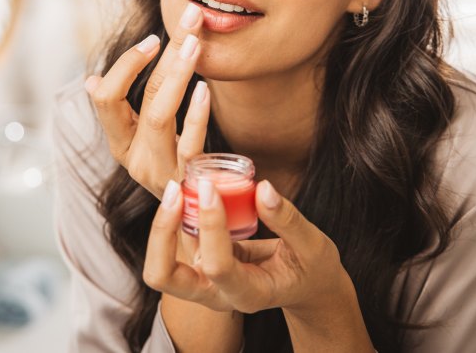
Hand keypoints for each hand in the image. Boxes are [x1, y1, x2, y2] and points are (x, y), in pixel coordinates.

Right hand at [84, 2, 208, 197]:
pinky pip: (190, 144)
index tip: (152, 40)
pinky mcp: (187, 184)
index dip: (126, 67)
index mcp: (119, 143)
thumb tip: (92, 82)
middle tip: (189, 21)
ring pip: (160, 117)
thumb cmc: (171, 169)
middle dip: (165, 56)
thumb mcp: (144, 142)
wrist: (194, 225)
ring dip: (178, 75)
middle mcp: (134, 159)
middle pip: (141, 100)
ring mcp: (160, 173)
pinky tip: (204, 89)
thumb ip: (124, 112)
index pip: (107, 99)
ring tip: (194, 43)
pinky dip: (197, 114)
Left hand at [145, 179, 373, 350]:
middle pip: (164, 276)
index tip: (210, 187)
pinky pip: (176, 240)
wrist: (306, 286)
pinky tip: (186, 184)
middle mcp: (216, 293)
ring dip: (164, 220)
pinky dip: (175, 213)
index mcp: (247, 295)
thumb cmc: (312, 269)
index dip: (210, 226)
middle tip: (176, 190)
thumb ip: (288, 220)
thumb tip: (263, 188)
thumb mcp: (313, 246)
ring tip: (179, 180)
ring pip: (161, 260)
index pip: (217, 266)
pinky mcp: (200, 262)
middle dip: (162, 233)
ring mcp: (204, 280)